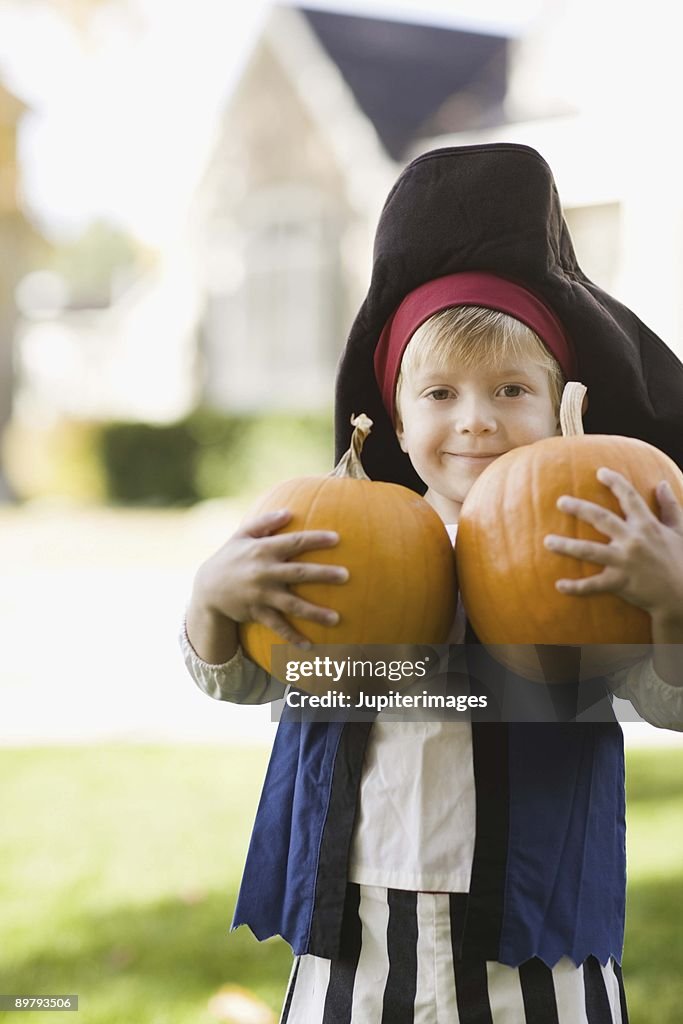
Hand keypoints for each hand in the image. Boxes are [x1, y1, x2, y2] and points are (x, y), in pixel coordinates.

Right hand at [193, 508, 348, 645]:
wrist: (207, 588)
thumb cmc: (230, 557)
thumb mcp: (241, 535)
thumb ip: (265, 522)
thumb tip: (288, 512)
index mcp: (263, 550)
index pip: (294, 542)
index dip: (315, 540)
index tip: (337, 538)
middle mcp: (264, 572)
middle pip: (298, 573)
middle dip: (322, 574)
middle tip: (346, 575)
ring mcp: (261, 595)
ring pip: (292, 604)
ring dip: (314, 612)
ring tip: (336, 619)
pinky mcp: (257, 613)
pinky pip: (278, 626)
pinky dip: (293, 637)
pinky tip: (311, 646)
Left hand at [542, 467, 682, 619]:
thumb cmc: (680, 561)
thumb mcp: (680, 531)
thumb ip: (670, 506)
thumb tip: (662, 483)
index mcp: (647, 525)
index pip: (629, 498)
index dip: (615, 483)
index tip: (600, 472)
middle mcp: (633, 540)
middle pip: (601, 519)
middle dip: (579, 508)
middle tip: (560, 501)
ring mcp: (625, 562)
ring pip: (589, 551)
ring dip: (566, 546)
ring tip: (547, 541)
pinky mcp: (620, 582)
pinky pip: (594, 585)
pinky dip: (576, 587)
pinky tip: (559, 585)